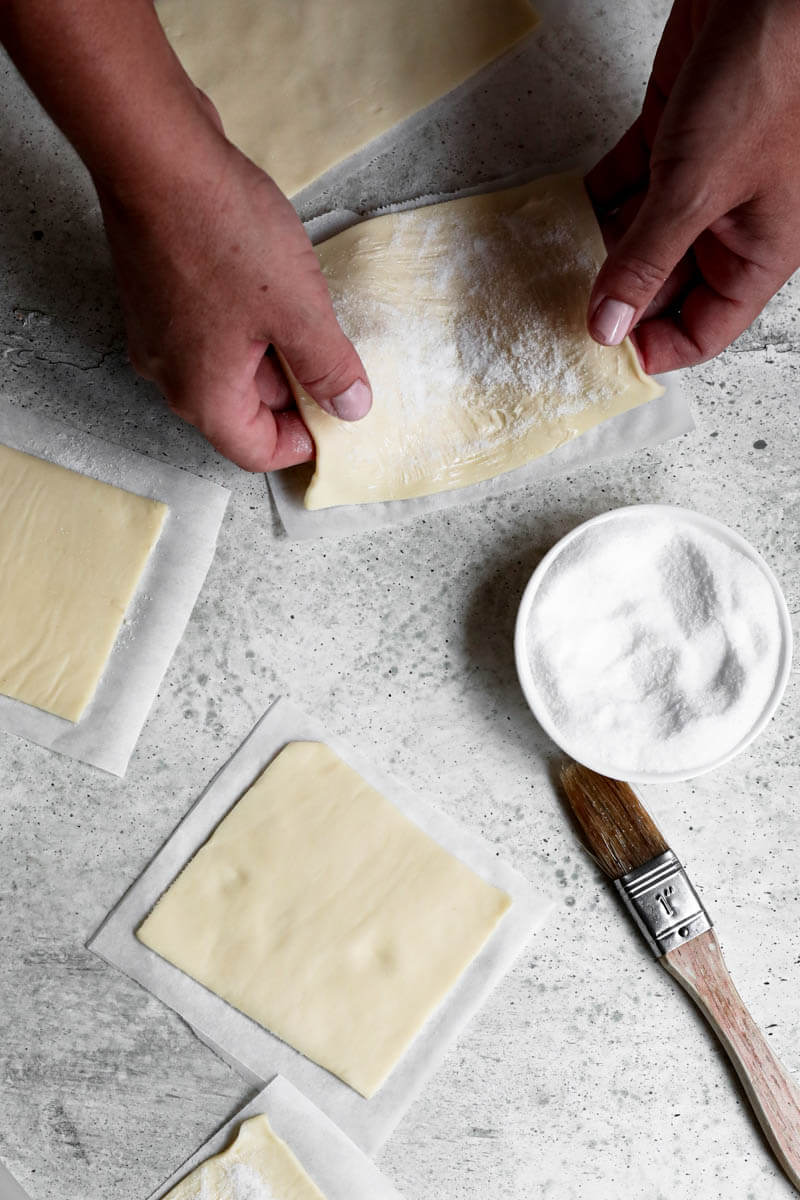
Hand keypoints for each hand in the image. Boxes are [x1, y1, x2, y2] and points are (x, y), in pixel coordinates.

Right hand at [96, 95, 370, 470]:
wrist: (155, 154)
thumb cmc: (224, 236)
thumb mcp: (299, 310)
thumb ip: (328, 367)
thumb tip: (351, 408)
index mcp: (203, 395)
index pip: (256, 451)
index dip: (303, 441)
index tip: (338, 410)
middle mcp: (169, 374)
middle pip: (241, 411)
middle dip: (292, 392)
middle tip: (334, 357)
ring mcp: (155, 332)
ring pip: (224, 367)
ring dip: (269, 353)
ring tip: (308, 314)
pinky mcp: (153, 294)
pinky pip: (207, 330)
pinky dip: (243, 324)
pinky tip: (271, 286)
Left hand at [585, 0, 799, 372]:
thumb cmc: (771, 78)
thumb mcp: (698, 189)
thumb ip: (647, 260)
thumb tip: (608, 326)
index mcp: (758, 252)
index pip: (703, 328)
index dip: (654, 346)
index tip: (598, 352)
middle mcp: (731, 224)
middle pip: (665, 287)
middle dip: (616, 299)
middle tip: (558, 313)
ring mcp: (701, 182)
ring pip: (641, 237)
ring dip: (599, 251)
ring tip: (549, 270)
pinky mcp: (674, 138)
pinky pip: (629, 184)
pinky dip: (598, 199)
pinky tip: (565, 215)